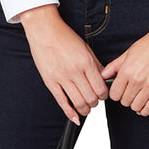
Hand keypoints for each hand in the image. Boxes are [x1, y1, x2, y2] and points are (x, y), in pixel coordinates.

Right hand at [20, 5, 108, 124]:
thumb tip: (104, 79)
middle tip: (94, 101)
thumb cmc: (65, 37)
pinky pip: (62, 102)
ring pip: (78, 103)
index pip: (100, 88)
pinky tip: (75, 118)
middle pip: (91, 98)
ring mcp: (61, 78)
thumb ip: (96, 65)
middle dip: (95, 103)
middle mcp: (74, 72)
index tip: (102, 95)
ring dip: (85, 109)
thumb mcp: (86, 48)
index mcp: (85, 63)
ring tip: (86, 108)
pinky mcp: (50, 82)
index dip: (104, 95)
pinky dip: (70, 113)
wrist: (44, 30)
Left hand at [103, 20, 148, 116]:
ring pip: (136, 106)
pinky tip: (144, 104)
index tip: (119, 91)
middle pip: (124, 101)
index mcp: (127, 71)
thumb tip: (103, 75)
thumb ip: (114, 66)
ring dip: (135, 104)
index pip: (114, 94)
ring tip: (138, 96)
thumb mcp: (128, 53)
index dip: (115, 94)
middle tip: (130, 92)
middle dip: (125, 98)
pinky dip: (145, 110)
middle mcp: (137, 80)